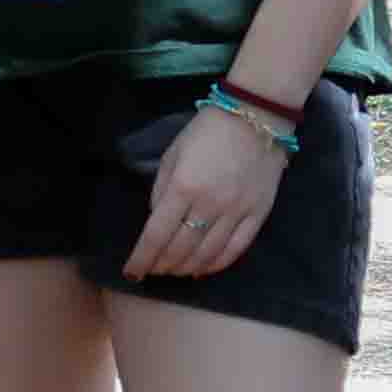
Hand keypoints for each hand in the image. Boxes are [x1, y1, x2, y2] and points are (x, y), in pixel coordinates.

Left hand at [119, 99, 284, 281]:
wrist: (255, 119)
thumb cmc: (206, 133)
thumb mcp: (172, 155)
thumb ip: (161, 190)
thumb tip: (157, 221)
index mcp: (182, 187)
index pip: (156, 234)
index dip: (142, 257)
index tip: (131, 272)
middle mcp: (210, 204)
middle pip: (181, 248)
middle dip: (162, 265)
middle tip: (152, 272)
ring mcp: (237, 211)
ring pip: (208, 253)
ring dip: (187, 268)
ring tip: (174, 273)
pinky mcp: (259, 214)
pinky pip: (237, 248)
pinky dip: (218, 264)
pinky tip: (204, 270)